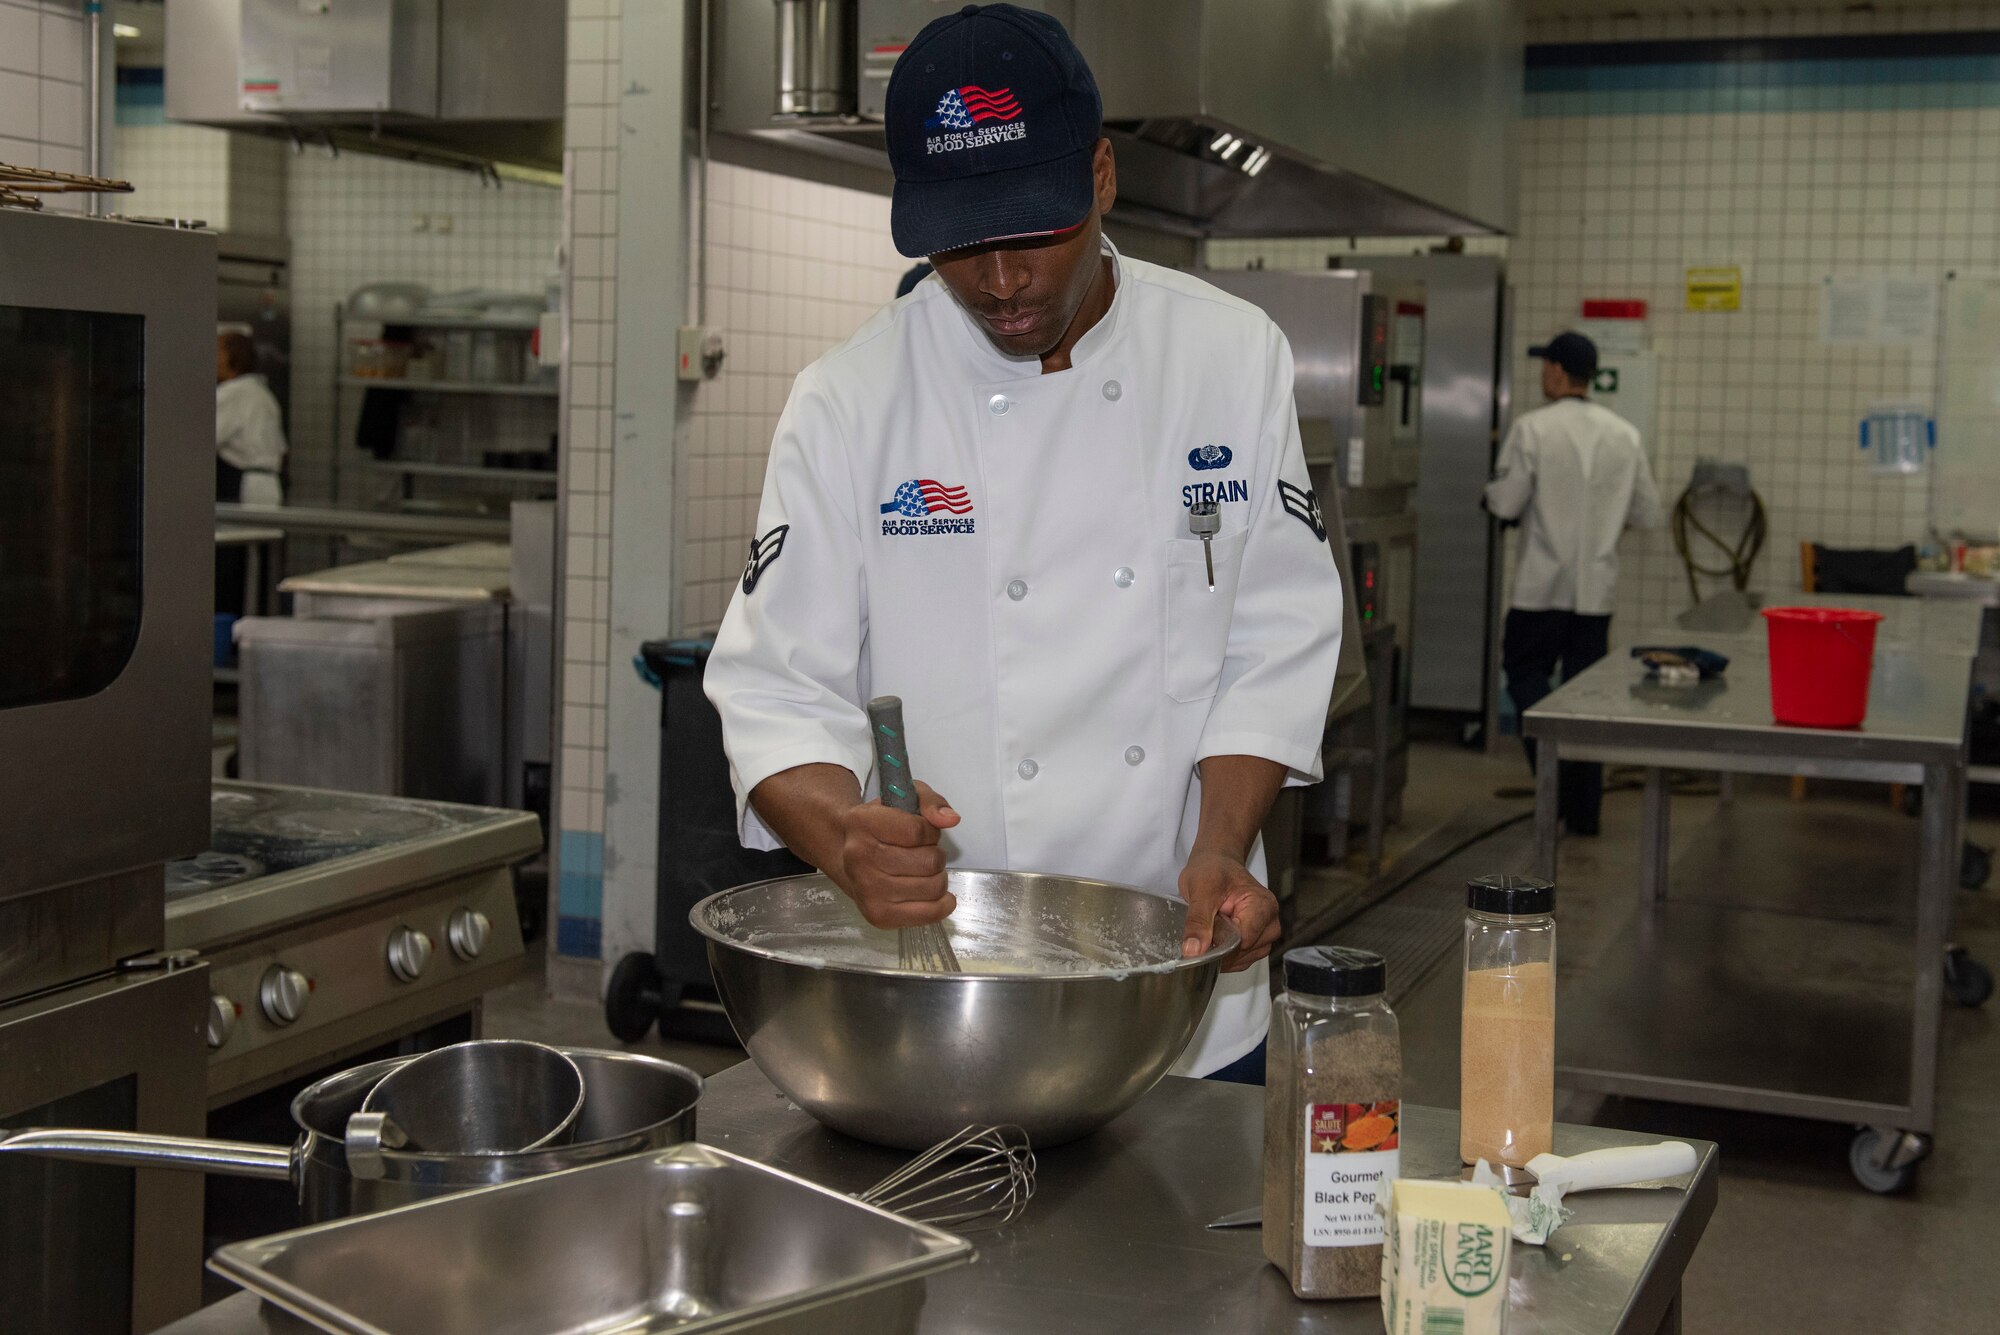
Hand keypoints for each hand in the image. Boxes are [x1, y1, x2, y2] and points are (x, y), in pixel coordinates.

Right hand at [831, 781, 960, 928]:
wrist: (847, 856)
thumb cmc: (880, 828)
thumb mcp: (904, 799)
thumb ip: (931, 801)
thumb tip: (949, 819)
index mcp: (863, 822)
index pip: (918, 831)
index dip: (930, 832)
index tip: (922, 832)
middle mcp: (860, 858)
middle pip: (929, 862)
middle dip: (935, 855)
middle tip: (921, 854)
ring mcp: (867, 889)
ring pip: (933, 887)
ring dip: (937, 877)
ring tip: (921, 871)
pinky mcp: (878, 914)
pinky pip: (928, 914)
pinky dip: (940, 905)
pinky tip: (934, 894)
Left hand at [1178, 849, 1279, 972]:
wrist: (1216, 863)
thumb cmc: (1212, 870)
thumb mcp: (1200, 890)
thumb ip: (1197, 921)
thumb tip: (1194, 951)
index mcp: (1263, 905)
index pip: (1243, 941)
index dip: (1219, 945)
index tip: (1200, 940)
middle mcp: (1270, 921)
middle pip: (1244, 952)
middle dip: (1220, 948)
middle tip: (1205, 926)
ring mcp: (1265, 934)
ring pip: (1242, 960)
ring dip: (1221, 952)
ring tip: (1212, 927)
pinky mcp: (1256, 942)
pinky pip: (1240, 960)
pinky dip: (1224, 955)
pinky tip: (1215, 937)